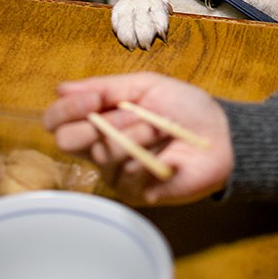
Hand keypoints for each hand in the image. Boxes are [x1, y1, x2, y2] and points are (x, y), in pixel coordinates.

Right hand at [42, 72, 233, 205]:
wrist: (219, 134)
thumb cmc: (184, 107)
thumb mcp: (145, 85)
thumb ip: (105, 87)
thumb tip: (61, 88)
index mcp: (99, 118)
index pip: (58, 120)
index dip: (66, 110)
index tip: (92, 99)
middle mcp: (100, 146)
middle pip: (67, 142)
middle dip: (94, 124)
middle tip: (127, 115)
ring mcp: (115, 172)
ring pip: (102, 154)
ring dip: (134, 133)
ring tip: (158, 127)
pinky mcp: (135, 193)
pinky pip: (126, 174)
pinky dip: (147, 156)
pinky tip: (166, 152)